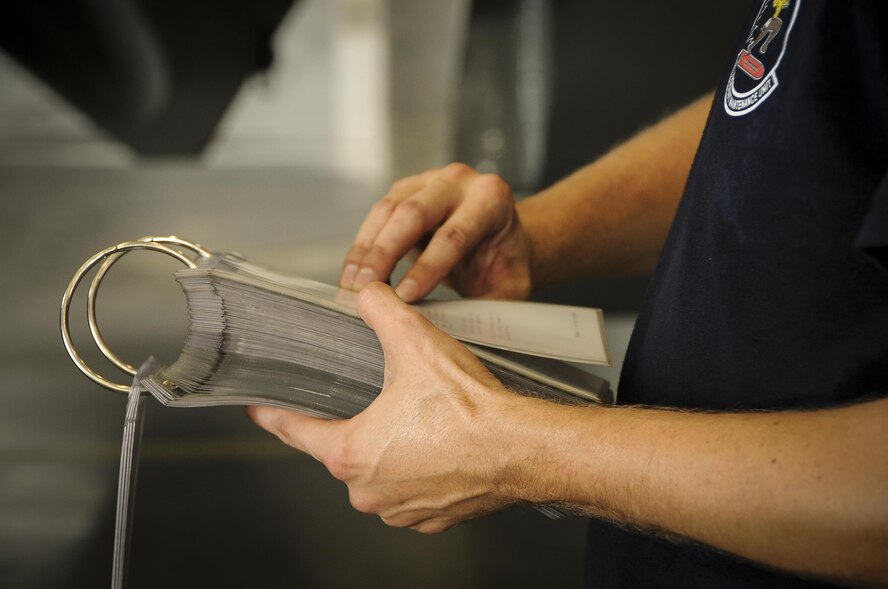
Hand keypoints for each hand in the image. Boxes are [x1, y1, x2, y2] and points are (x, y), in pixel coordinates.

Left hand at [246, 282, 522, 531]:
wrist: (521, 449)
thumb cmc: (470, 410)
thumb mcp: (416, 344)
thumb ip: (381, 311)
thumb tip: (368, 292)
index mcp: (351, 452)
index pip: (293, 431)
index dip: (272, 413)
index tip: (258, 407)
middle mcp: (368, 490)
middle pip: (341, 449)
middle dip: (354, 421)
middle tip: (379, 397)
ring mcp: (399, 510)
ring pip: (379, 471)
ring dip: (389, 448)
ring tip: (417, 419)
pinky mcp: (430, 518)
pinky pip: (409, 491)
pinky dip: (417, 470)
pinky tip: (437, 445)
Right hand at [339, 163, 532, 301]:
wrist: (500, 239)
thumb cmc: (504, 263)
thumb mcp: (510, 286)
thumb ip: (490, 305)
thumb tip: (457, 328)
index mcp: (491, 200)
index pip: (454, 235)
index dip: (427, 267)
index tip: (404, 297)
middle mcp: (459, 182)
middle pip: (414, 213)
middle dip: (386, 253)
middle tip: (367, 289)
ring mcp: (429, 181)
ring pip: (388, 209)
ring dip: (366, 250)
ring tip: (353, 285)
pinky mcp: (406, 189)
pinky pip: (378, 214)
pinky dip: (363, 245)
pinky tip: (354, 272)